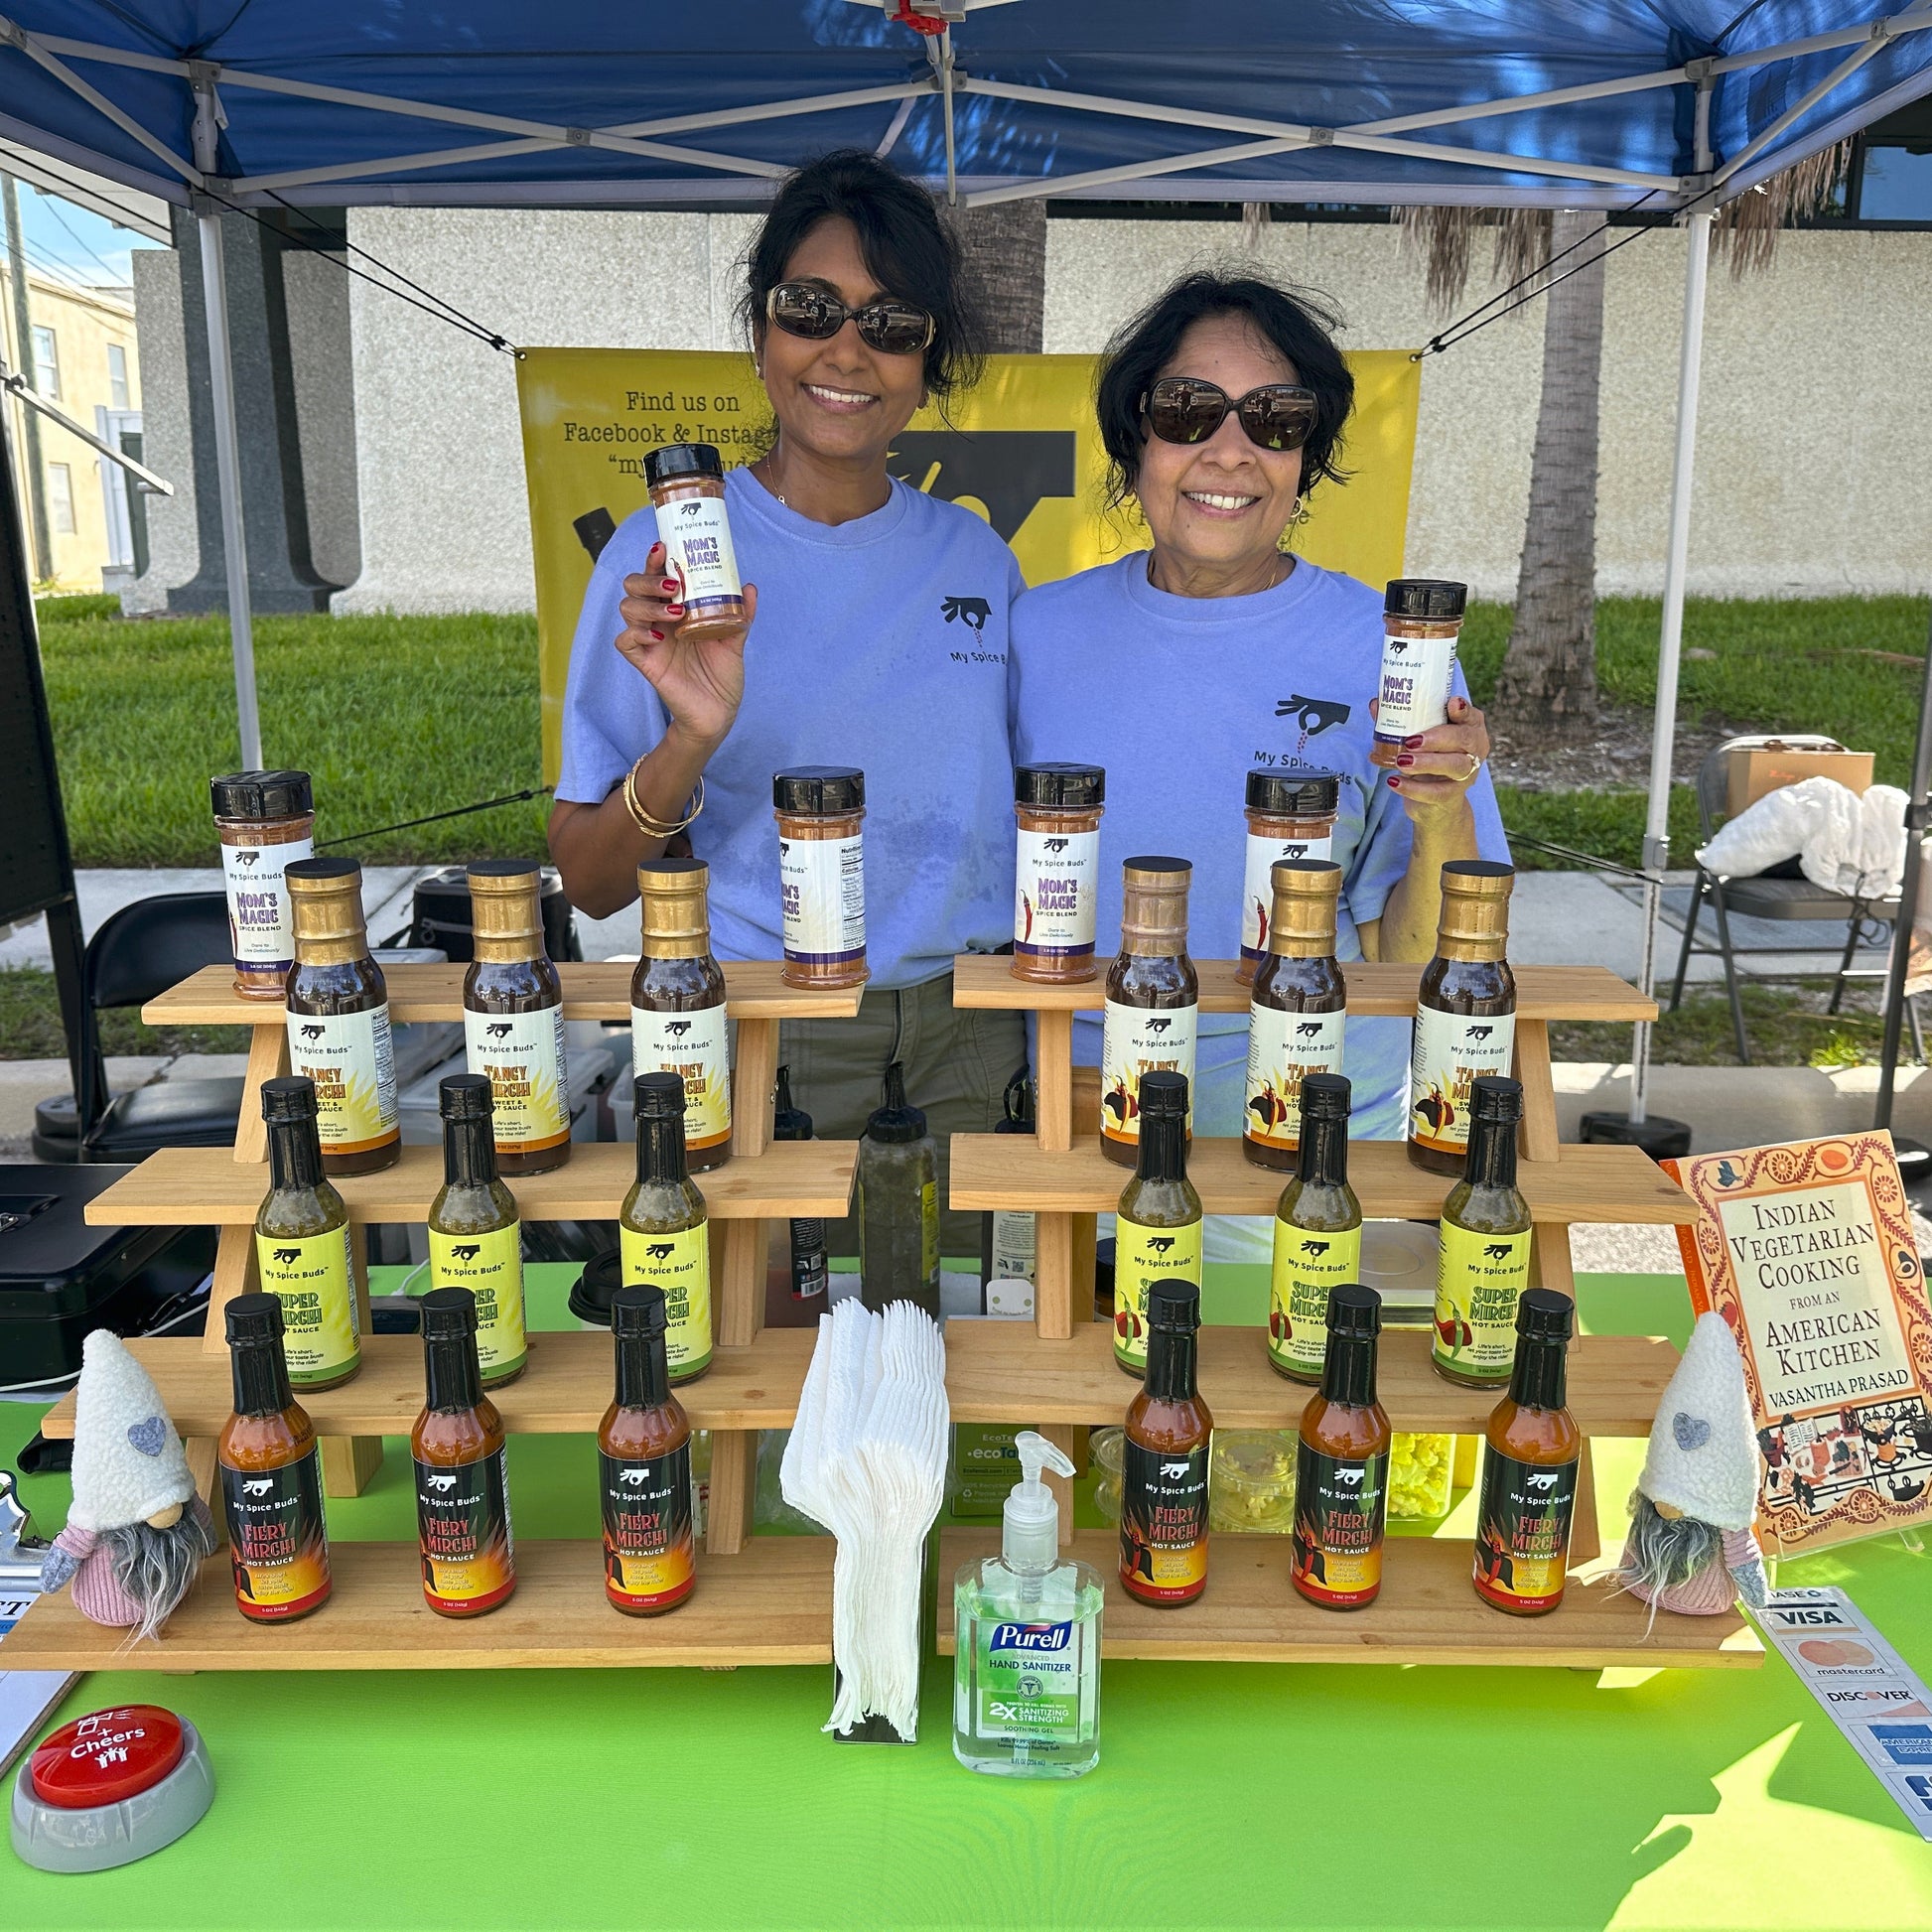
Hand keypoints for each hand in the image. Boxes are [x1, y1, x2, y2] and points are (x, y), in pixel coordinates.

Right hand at [614, 540, 756, 748]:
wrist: (718, 713)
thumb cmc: (722, 675)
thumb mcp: (735, 639)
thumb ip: (740, 614)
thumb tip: (749, 587)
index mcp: (676, 609)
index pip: (657, 577)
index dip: (654, 560)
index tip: (663, 547)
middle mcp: (659, 620)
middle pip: (634, 586)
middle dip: (648, 579)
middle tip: (672, 586)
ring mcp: (649, 641)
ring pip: (628, 609)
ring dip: (647, 605)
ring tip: (675, 612)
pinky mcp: (645, 662)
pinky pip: (625, 642)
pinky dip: (636, 634)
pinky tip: (658, 637)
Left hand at [1373, 693, 1488, 819]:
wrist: (1434, 801)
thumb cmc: (1428, 759)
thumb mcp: (1420, 739)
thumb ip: (1401, 720)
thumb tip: (1376, 704)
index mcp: (1468, 729)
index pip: (1472, 715)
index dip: (1463, 710)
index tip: (1452, 703)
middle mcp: (1473, 749)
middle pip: (1464, 739)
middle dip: (1438, 738)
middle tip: (1411, 741)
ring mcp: (1466, 774)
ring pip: (1455, 766)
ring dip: (1427, 763)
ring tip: (1401, 761)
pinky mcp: (1453, 796)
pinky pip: (1437, 792)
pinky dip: (1413, 788)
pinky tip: (1394, 782)